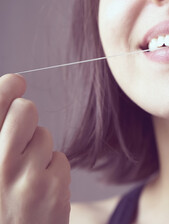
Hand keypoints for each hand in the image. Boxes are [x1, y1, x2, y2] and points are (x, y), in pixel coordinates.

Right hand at [0, 74, 70, 223]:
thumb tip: (13, 98)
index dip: (6, 89)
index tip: (16, 82)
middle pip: (25, 111)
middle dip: (26, 115)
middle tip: (22, 131)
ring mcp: (27, 179)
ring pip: (44, 136)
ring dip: (38, 150)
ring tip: (25, 176)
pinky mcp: (53, 189)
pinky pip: (60, 159)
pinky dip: (52, 169)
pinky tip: (39, 190)